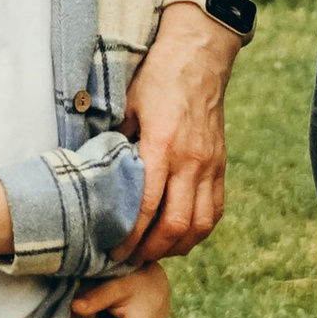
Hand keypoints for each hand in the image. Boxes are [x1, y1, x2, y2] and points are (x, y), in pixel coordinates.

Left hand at [118, 5, 232, 261]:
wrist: (198, 57)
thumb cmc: (156, 79)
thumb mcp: (127, 107)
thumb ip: (115, 143)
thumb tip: (96, 174)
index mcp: (162, 146)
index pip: (146, 205)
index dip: (130, 235)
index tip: (114, 250)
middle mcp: (190, 161)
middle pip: (175, 224)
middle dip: (151, 249)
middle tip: (130, 259)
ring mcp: (210, 165)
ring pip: (200, 223)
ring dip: (177, 246)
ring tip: (155, 253)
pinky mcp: (221, 166)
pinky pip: (215, 210)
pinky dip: (199, 231)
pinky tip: (181, 238)